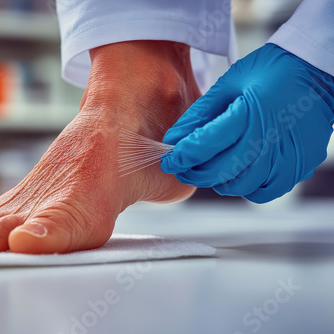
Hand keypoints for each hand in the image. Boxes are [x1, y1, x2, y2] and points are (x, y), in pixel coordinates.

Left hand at [161, 44, 333, 202]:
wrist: (315, 73)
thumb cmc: (268, 73)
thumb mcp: (227, 85)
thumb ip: (199, 115)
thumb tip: (173, 140)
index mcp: (247, 114)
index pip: (203, 146)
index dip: (181, 157)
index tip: (170, 160)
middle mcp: (268, 139)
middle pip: (219, 172)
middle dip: (194, 173)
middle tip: (185, 167)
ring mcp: (286, 157)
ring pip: (239, 186)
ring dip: (218, 180)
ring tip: (212, 167)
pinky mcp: (298, 167)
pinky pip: (264, 192)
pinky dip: (247, 187)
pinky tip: (241, 172)